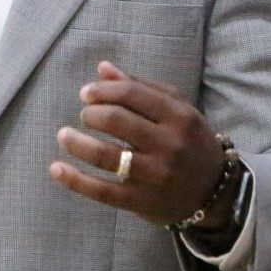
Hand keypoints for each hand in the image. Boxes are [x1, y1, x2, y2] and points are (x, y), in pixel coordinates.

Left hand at [50, 61, 228, 227]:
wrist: (214, 193)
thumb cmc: (189, 142)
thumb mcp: (177, 111)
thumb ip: (142, 88)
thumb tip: (102, 69)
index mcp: (179, 116)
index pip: (132, 94)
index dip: (102, 90)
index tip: (86, 93)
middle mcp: (169, 144)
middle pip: (117, 120)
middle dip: (91, 113)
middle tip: (84, 115)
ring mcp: (155, 175)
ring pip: (106, 155)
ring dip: (76, 143)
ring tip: (64, 135)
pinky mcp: (141, 201)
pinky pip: (102, 190)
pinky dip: (75, 180)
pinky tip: (56, 168)